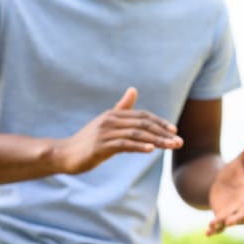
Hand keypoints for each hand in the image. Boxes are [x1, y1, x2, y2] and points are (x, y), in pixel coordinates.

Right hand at [50, 87, 182, 173]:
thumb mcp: (106, 123)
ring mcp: (104, 133)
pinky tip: (151, 150)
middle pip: (143, 125)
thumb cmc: (88, 140)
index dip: (160, 123)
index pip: (142, 116)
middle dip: (163, 133)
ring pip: (136, 135)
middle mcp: (110, 121)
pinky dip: (138, 146)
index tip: (174, 131)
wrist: (64, 154)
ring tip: (171, 147)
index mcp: (114, 115)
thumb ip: (121, 108)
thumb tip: (133, 89)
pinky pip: (123, 145)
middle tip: (179, 142)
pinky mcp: (100, 146)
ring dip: (156, 141)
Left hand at [207, 137, 243, 234]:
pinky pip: (220, 227)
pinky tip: (207, 233)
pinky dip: (214, 230)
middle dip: (237, 219)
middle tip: (229, 222)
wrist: (222, 181)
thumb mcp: (242, 161)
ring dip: (223, 224)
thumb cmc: (236, 171)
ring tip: (212, 224)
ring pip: (231, 222)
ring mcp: (233, 213)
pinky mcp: (222, 216)